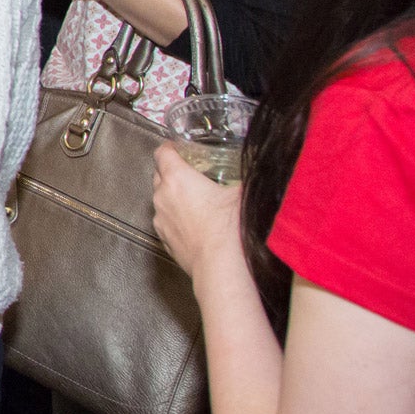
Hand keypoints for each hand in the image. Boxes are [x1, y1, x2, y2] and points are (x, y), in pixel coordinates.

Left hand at [152, 142, 244, 281]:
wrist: (221, 265)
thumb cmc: (230, 228)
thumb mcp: (242, 192)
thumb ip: (242, 176)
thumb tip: (254, 168)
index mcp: (177, 178)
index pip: (163, 153)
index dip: (170, 148)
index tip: (176, 148)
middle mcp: (162, 196)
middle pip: (160, 175)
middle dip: (172, 172)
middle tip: (191, 174)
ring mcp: (160, 219)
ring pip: (162, 200)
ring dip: (174, 198)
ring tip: (197, 201)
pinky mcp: (164, 239)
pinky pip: (166, 221)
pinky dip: (176, 218)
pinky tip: (196, 223)